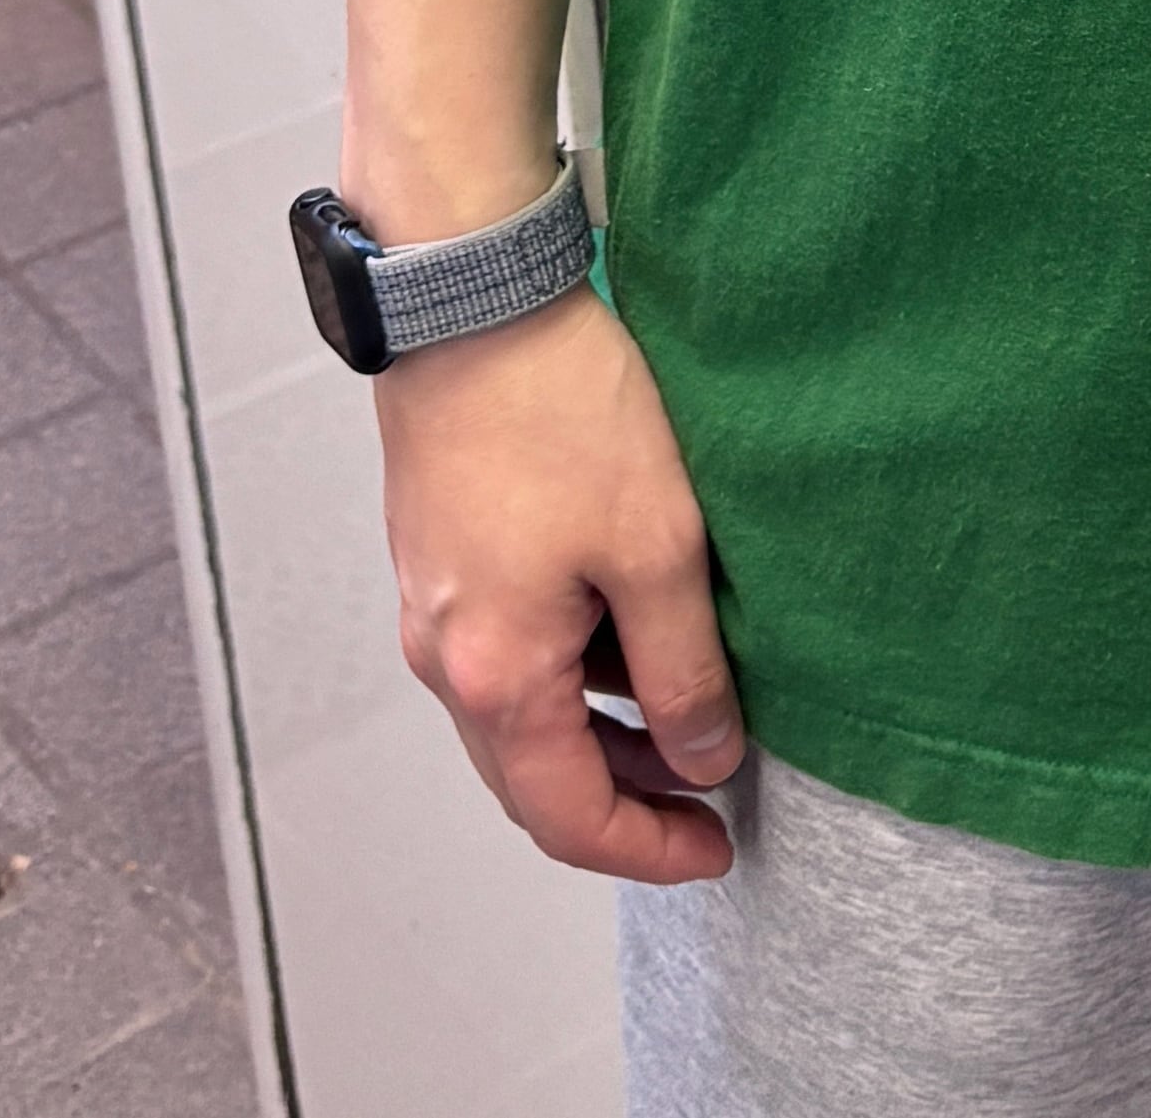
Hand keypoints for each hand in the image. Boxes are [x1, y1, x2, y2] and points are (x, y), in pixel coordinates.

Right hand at [377, 283, 744, 881]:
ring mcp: (436, 605)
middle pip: (533, 776)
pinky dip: (574, 667)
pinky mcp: (443, 554)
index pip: (566, 817)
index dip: (646, 849)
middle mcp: (446, 657)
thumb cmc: (561, 411)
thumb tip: (706, 758)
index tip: (715, 849)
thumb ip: (684, 669)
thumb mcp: (658, 548)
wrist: (474, 302)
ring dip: (601, 729)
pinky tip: (634, 626)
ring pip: (520, 712)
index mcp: (497, 676)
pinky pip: (509, 650)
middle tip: (710, 792)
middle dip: (624, 799)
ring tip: (691, 704)